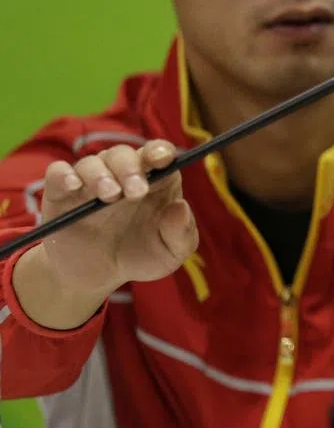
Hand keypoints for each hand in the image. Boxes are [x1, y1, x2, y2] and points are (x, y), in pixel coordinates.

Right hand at [38, 140, 198, 298]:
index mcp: (155, 180)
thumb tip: (181, 208)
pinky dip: (64, 175)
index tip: (163, 159)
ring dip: (102, 175)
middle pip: (125, 155)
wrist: (97, 277)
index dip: (161, 151)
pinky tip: (73, 185)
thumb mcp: (169, 254)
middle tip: (136, 191)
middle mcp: (122, 174)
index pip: (159, 153)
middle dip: (131, 168)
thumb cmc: (140, 256)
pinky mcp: (61, 193)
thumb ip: (182, 233)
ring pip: (93, 162)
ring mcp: (91, 181)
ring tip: (110, 196)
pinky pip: (58, 173)